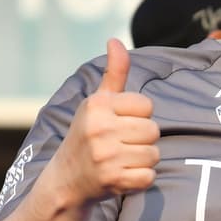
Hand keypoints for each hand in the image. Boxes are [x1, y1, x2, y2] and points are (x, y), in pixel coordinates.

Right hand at [50, 38, 159, 206]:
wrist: (66, 180)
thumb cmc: (88, 135)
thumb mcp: (97, 102)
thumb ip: (113, 73)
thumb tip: (115, 40)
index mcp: (97, 105)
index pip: (147, 106)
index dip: (138, 117)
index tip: (119, 125)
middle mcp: (99, 128)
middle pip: (153, 131)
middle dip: (142, 140)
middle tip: (120, 145)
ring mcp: (106, 156)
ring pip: (154, 154)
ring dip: (142, 160)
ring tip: (121, 160)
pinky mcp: (114, 180)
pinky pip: (149, 176)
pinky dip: (140, 179)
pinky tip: (122, 176)